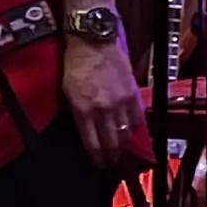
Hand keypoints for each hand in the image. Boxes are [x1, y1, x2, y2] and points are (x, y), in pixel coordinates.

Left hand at [62, 36, 146, 169]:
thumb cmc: (76, 64)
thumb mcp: (68, 92)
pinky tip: (135, 133)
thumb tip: (88, 129)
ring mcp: (120, 102)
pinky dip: (136, 128)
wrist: (93, 42)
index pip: (92, 143)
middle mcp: (102, 110)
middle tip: (113, 163)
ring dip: (125, 145)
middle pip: (111, 141)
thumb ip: (79, 112)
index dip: (97, 157)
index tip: (100, 164)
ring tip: (124, 151)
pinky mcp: (132, 93)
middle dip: (112, 156)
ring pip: (125, 133)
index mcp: (83, 110)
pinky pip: (138, 117)